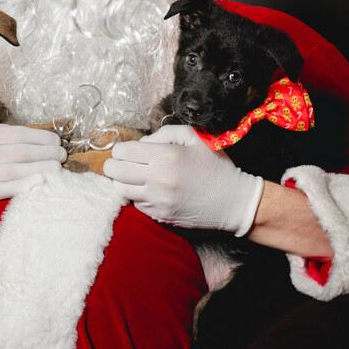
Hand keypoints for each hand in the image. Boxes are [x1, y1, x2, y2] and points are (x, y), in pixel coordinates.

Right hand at [0, 122, 65, 213]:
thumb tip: (25, 135)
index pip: (18, 134)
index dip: (41, 138)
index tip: (56, 141)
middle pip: (22, 151)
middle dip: (47, 153)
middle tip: (63, 155)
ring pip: (17, 169)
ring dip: (42, 169)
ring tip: (59, 169)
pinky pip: (3, 189)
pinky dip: (23, 186)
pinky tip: (39, 184)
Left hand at [103, 124, 263, 236]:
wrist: (234, 201)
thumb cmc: (215, 165)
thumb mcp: (195, 138)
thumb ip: (164, 133)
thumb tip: (142, 143)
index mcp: (166, 156)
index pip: (123, 151)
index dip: (121, 149)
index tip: (126, 151)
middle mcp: (158, 178)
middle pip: (115, 172)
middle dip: (114, 165)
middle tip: (121, 164)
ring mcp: (158, 200)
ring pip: (121, 191)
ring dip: (123, 182)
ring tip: (135, 178)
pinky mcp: (160, 216)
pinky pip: (136, 205)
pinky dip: (138, 197)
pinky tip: (150, 191)